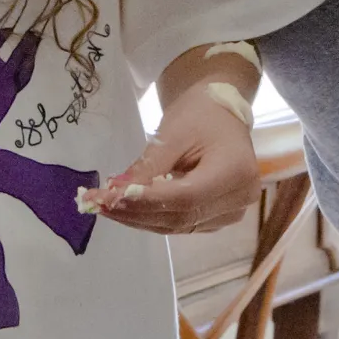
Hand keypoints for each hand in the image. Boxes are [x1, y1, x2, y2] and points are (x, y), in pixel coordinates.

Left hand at [89, 85, 258, 234]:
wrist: (221, 113)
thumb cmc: (200, 115)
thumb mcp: (173, 133)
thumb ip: (148, 167)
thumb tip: (114, 193)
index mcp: (236, 172)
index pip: (186, 197)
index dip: (147, 201)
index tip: (110, 197)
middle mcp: (240, 199)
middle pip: (181, 216)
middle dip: (136, 212)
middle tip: (98, 203)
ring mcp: (232, 212)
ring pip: (178, 225)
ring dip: (139, 219)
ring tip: (106, 207)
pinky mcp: (219, 218)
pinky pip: (182, 224)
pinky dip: (152, 218)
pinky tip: (127, 209)